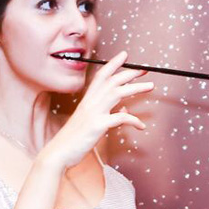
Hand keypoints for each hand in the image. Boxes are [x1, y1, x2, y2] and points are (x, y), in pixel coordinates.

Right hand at [38, 52, 152, 170]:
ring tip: (150, 85)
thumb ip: (106, 114)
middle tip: (145, 69)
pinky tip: (141, 126)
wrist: (58, 153)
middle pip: (112, 81)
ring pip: (117, 93)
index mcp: (87, 101)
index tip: (124, 55)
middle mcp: (90, 103)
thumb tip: (124, 109)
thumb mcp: (89, 123)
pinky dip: (134, 120)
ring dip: (136, 87)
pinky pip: (121, 118)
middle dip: (130, 73)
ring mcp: (94, 113)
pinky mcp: (98, 125)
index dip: (113, 64)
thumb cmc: (73, 140)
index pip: (101, 76)